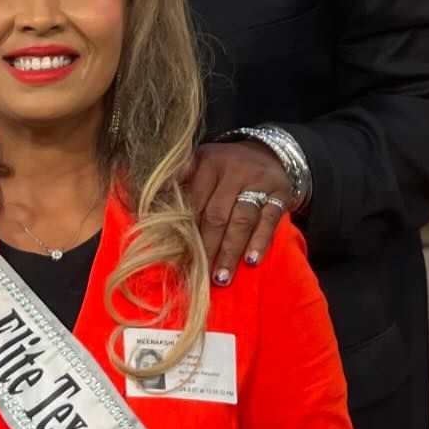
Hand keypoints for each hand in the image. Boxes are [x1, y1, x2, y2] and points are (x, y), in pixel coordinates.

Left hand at [181, 141, 293, 284]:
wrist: (268, 152)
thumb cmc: (225, 168)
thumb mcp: (200, 164)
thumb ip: (178, 183)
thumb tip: (148, 212)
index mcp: (207, 163)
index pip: (193, 201)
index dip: (184, 230)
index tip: (175, 256)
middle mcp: (233, 170)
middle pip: (216, 215)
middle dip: (206, 247)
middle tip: (197, 273)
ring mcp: (258, 181)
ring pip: (241, 220)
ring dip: (230, 251)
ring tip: (221, 277)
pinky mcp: (280, 193)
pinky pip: (269, 221)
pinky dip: (260, 242)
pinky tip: (251, 261)